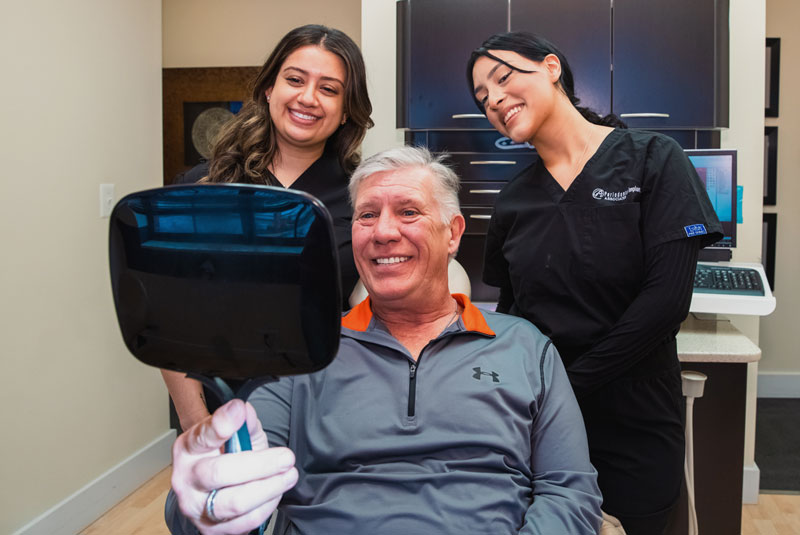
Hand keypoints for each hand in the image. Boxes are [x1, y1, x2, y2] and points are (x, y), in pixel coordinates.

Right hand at [171, 399, 297, 534]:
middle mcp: (186, 478)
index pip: (203, 435)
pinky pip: (244, 521)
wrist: (208, 493)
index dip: (221, 423)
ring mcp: (196, 507)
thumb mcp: (234, 435)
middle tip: (286, 457)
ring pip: (235, 502)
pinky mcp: (210, 529)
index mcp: (189, 448)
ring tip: (289, 475)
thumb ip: (243, 422)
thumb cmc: (224, 457)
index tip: (239, 412)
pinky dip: (266, 506)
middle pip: (220, 473)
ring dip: (269, 488)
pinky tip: (275, 493)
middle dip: (260, 465)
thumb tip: (245, 411)